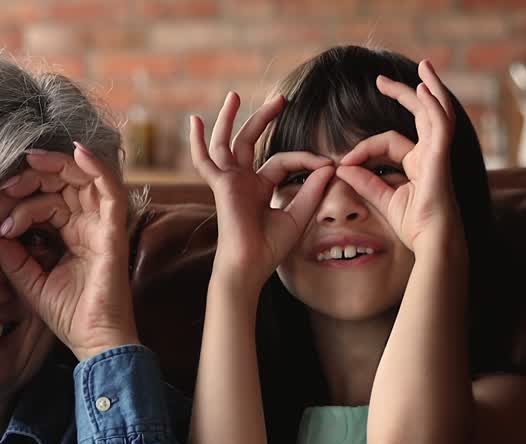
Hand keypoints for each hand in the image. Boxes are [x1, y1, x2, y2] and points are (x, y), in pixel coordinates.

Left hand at [0, 144, 137, 361]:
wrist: (93, 340)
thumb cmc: (68, 315)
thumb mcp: (29, 280)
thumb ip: (12, 256)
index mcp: (71, 234)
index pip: (48, 200)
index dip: (23, 196)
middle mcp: (87, 225)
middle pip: (64, 183)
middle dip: (35, 176)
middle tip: (8, 182)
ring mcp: (102, 226)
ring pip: (84, 179)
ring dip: (57, 166)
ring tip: (31, 162)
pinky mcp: (114, 231)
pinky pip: (111, 190)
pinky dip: (97, 167)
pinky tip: (78, 151)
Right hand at [189, 92, 333, 293]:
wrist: (250, 266)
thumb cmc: (270, 249)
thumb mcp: (298, 216)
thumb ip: (313, 190)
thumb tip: (329, 166)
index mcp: (259, 189)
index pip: (283, 161)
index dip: (307, 159)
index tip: (329, 164)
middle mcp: (243, 181)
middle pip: (250, 142)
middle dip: (264, 118)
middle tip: (281, 99)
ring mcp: (230, 182)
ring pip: (227, 143)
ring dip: (230, 119)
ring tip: (234, 96)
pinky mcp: (221, 185)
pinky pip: (205, 160)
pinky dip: (198, 142)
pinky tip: (195, 121)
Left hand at [335, 60, 463, 255]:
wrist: (432, 242)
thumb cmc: (414, 226)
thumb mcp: (384, 199)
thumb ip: (365, 182)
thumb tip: (343, 167)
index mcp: (419, 164)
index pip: (389, 143)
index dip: (363, 149)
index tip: (343, 162)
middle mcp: (431, 155)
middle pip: (420, 115)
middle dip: (403, 94)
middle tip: (381, 80)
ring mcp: (439, 154)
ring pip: (437, 111)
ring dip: (430, 87)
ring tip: (423, 66)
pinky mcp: (441, 157)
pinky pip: (440, 124)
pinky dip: (434, 104)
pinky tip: (424, 87)